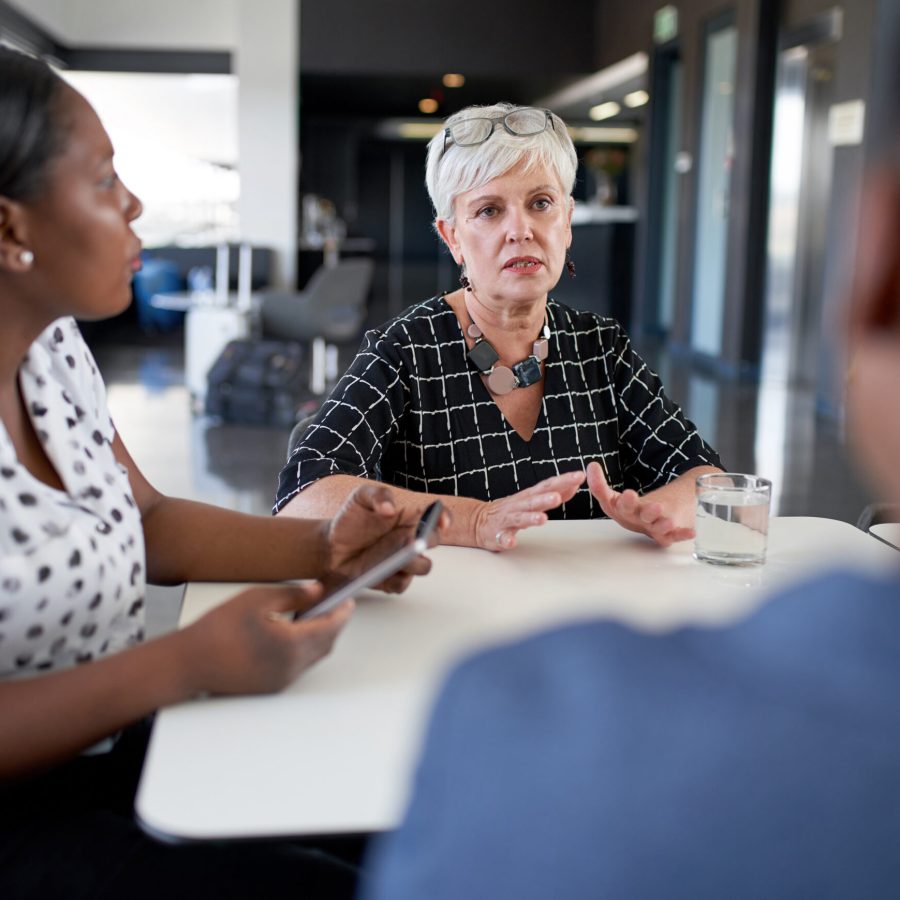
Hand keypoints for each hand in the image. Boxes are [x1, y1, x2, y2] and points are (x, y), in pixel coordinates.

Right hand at [182, 583, 351, 694]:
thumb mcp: (257, 599)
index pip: (330, 627)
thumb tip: (317, 592)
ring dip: (319, 637)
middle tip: (335, 605)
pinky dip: (304, 649)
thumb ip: (294, 594)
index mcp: (291, 645)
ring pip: (313, 657)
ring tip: (314, 616)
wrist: (188, 664)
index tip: (348, 599)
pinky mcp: (270, 686)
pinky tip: (294, 634)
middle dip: (333, 624)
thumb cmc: (218, 630)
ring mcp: (281, 680)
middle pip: (326, 644)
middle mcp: (291, 667)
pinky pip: (297, 666)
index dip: (342, 611)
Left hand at [325, 485, 443, 592]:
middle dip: (426, 541)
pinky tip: (379, 573)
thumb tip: (390, 508)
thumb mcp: (360, 498)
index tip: (441, 521)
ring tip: (397, 558)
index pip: (436, 514)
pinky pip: (402, 584)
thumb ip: (377, 495)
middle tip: (412, 540)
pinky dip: (393, 580)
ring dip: (414, 563)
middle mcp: (411, 538)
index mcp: (409, 516)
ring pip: (423, 566)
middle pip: (433, 541)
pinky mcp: (393, 579)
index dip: (444, 517)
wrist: (331, 547)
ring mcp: (404, 560)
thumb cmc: (350, 520)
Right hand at [472, 470, 585, 550]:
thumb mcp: (533, 499)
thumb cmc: (511, 509)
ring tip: (542, 519)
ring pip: (520, 517)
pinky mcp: (497, 533)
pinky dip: (507, 539)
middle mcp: (518, 505)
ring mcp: (507, 519)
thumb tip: (574, 484)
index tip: (578, 476)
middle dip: (546, 498)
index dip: (562, 481)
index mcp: (529, 496)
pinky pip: (502, 537)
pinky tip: (511, 542)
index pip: (547, 485)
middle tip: (558, 497)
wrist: (479, 520)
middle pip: (534, 500)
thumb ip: (553, 492)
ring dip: (530, 518)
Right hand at [586, 461, 693, 546]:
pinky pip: (674, 536)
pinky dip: (682, 534)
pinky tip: (692, 531)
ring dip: (659, 523)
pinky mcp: (667, 535)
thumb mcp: (617, 498)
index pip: (607, 501)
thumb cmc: (635, 509)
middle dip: (630, 505)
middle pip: (629, 514)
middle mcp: (633, 520)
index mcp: (619, 510)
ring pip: (654, 527)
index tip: (603, 477)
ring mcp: (650, 528)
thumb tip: (591, 465)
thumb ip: (600, 484)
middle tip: (630, 496)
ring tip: (667, 520)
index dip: (603, 490)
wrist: (658, 519)